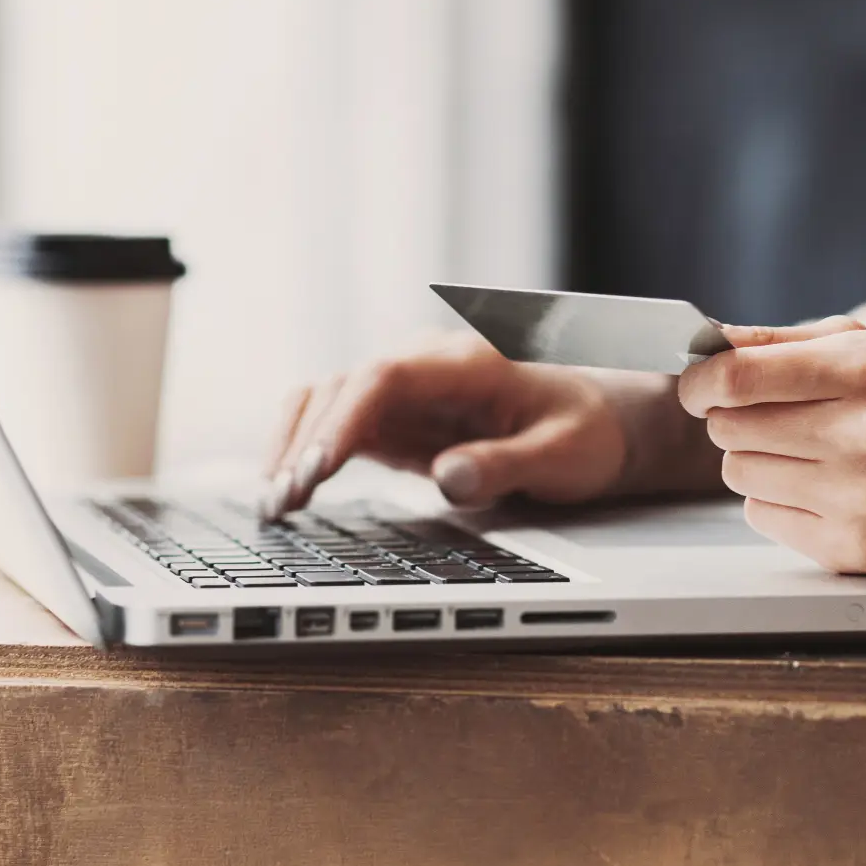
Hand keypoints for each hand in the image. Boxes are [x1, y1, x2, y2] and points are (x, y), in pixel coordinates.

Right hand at [262, 333, 627, 515]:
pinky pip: (337, 422)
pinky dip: (306, 451)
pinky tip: (286, 487)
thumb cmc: (583, 433)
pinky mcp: (396, 416)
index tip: (318, 466)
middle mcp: (428, 365)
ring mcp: (407, 388)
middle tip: (282, 501)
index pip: (386, 375)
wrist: (592, 422)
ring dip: (295, 446)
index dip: (345, 418)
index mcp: (469, 363)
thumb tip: (448, 477)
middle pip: (345, 386)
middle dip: (307, 442)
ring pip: (329, 400)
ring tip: (272, 503)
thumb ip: (506, 464)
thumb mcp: (561, 455)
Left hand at [678, 317, 865, 572]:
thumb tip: (704, 347)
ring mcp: (861, 499)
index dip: (700, 382)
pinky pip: (758, 515)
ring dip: (752, 459)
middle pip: (728, 428)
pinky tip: (818, 488)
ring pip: (737, 473)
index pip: (739, 378)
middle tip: (765, 416)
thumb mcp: (856, 347)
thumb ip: (775, 342)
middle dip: (731, 418)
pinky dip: (773, 500)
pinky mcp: (851, 548)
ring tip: (801, 452)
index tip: (697, 386)